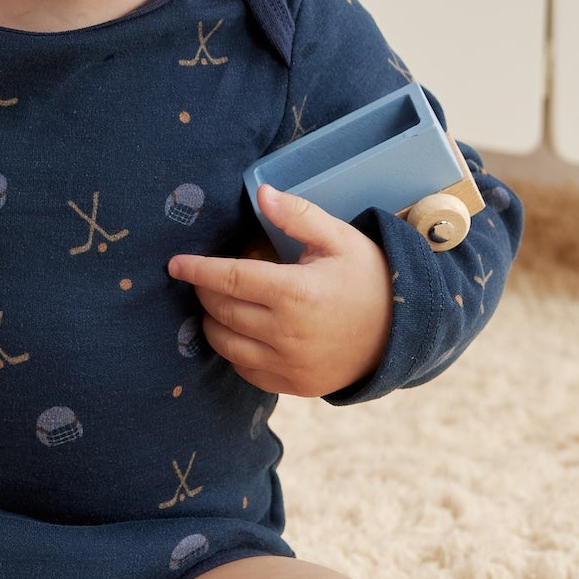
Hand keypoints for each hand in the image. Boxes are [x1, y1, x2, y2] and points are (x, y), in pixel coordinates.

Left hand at [167, 185, 393, 397]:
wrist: (404, 332)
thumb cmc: (369, 278)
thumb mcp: (340, 239)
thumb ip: (298, 216)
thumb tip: (261, 192)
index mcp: (295, 292)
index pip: (229, 279)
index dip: (197, 270)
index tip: (174, 264)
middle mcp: (287, 333)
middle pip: (222, 310)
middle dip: (204, 292)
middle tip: (203, 278)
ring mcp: (289, 364)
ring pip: (226, 344)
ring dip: (212, 322)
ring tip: (217, 304)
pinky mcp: (294, 385)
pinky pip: (245, 371)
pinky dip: (233, 351)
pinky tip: (239, 332)